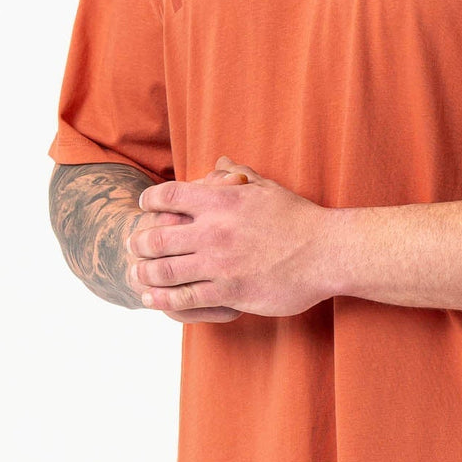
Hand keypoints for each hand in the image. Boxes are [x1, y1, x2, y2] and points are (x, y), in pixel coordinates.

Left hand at [126, 158, 334, 323]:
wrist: (327, 252)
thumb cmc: (299, 218)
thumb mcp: (266, 188)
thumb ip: (237, 176)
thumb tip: (221, 161)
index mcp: (221, 201)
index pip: (169, 196)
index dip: (151, 200)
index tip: (145, 206)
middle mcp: (214, 231)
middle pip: (157, 236)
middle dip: (140, 242)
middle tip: (134, 245)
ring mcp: (219, 263)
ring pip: (164, 270)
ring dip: (145, 274)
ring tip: (137, 275)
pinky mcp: (229, 291)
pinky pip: (185, 298)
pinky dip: (164, 300)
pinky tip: (154, 300)